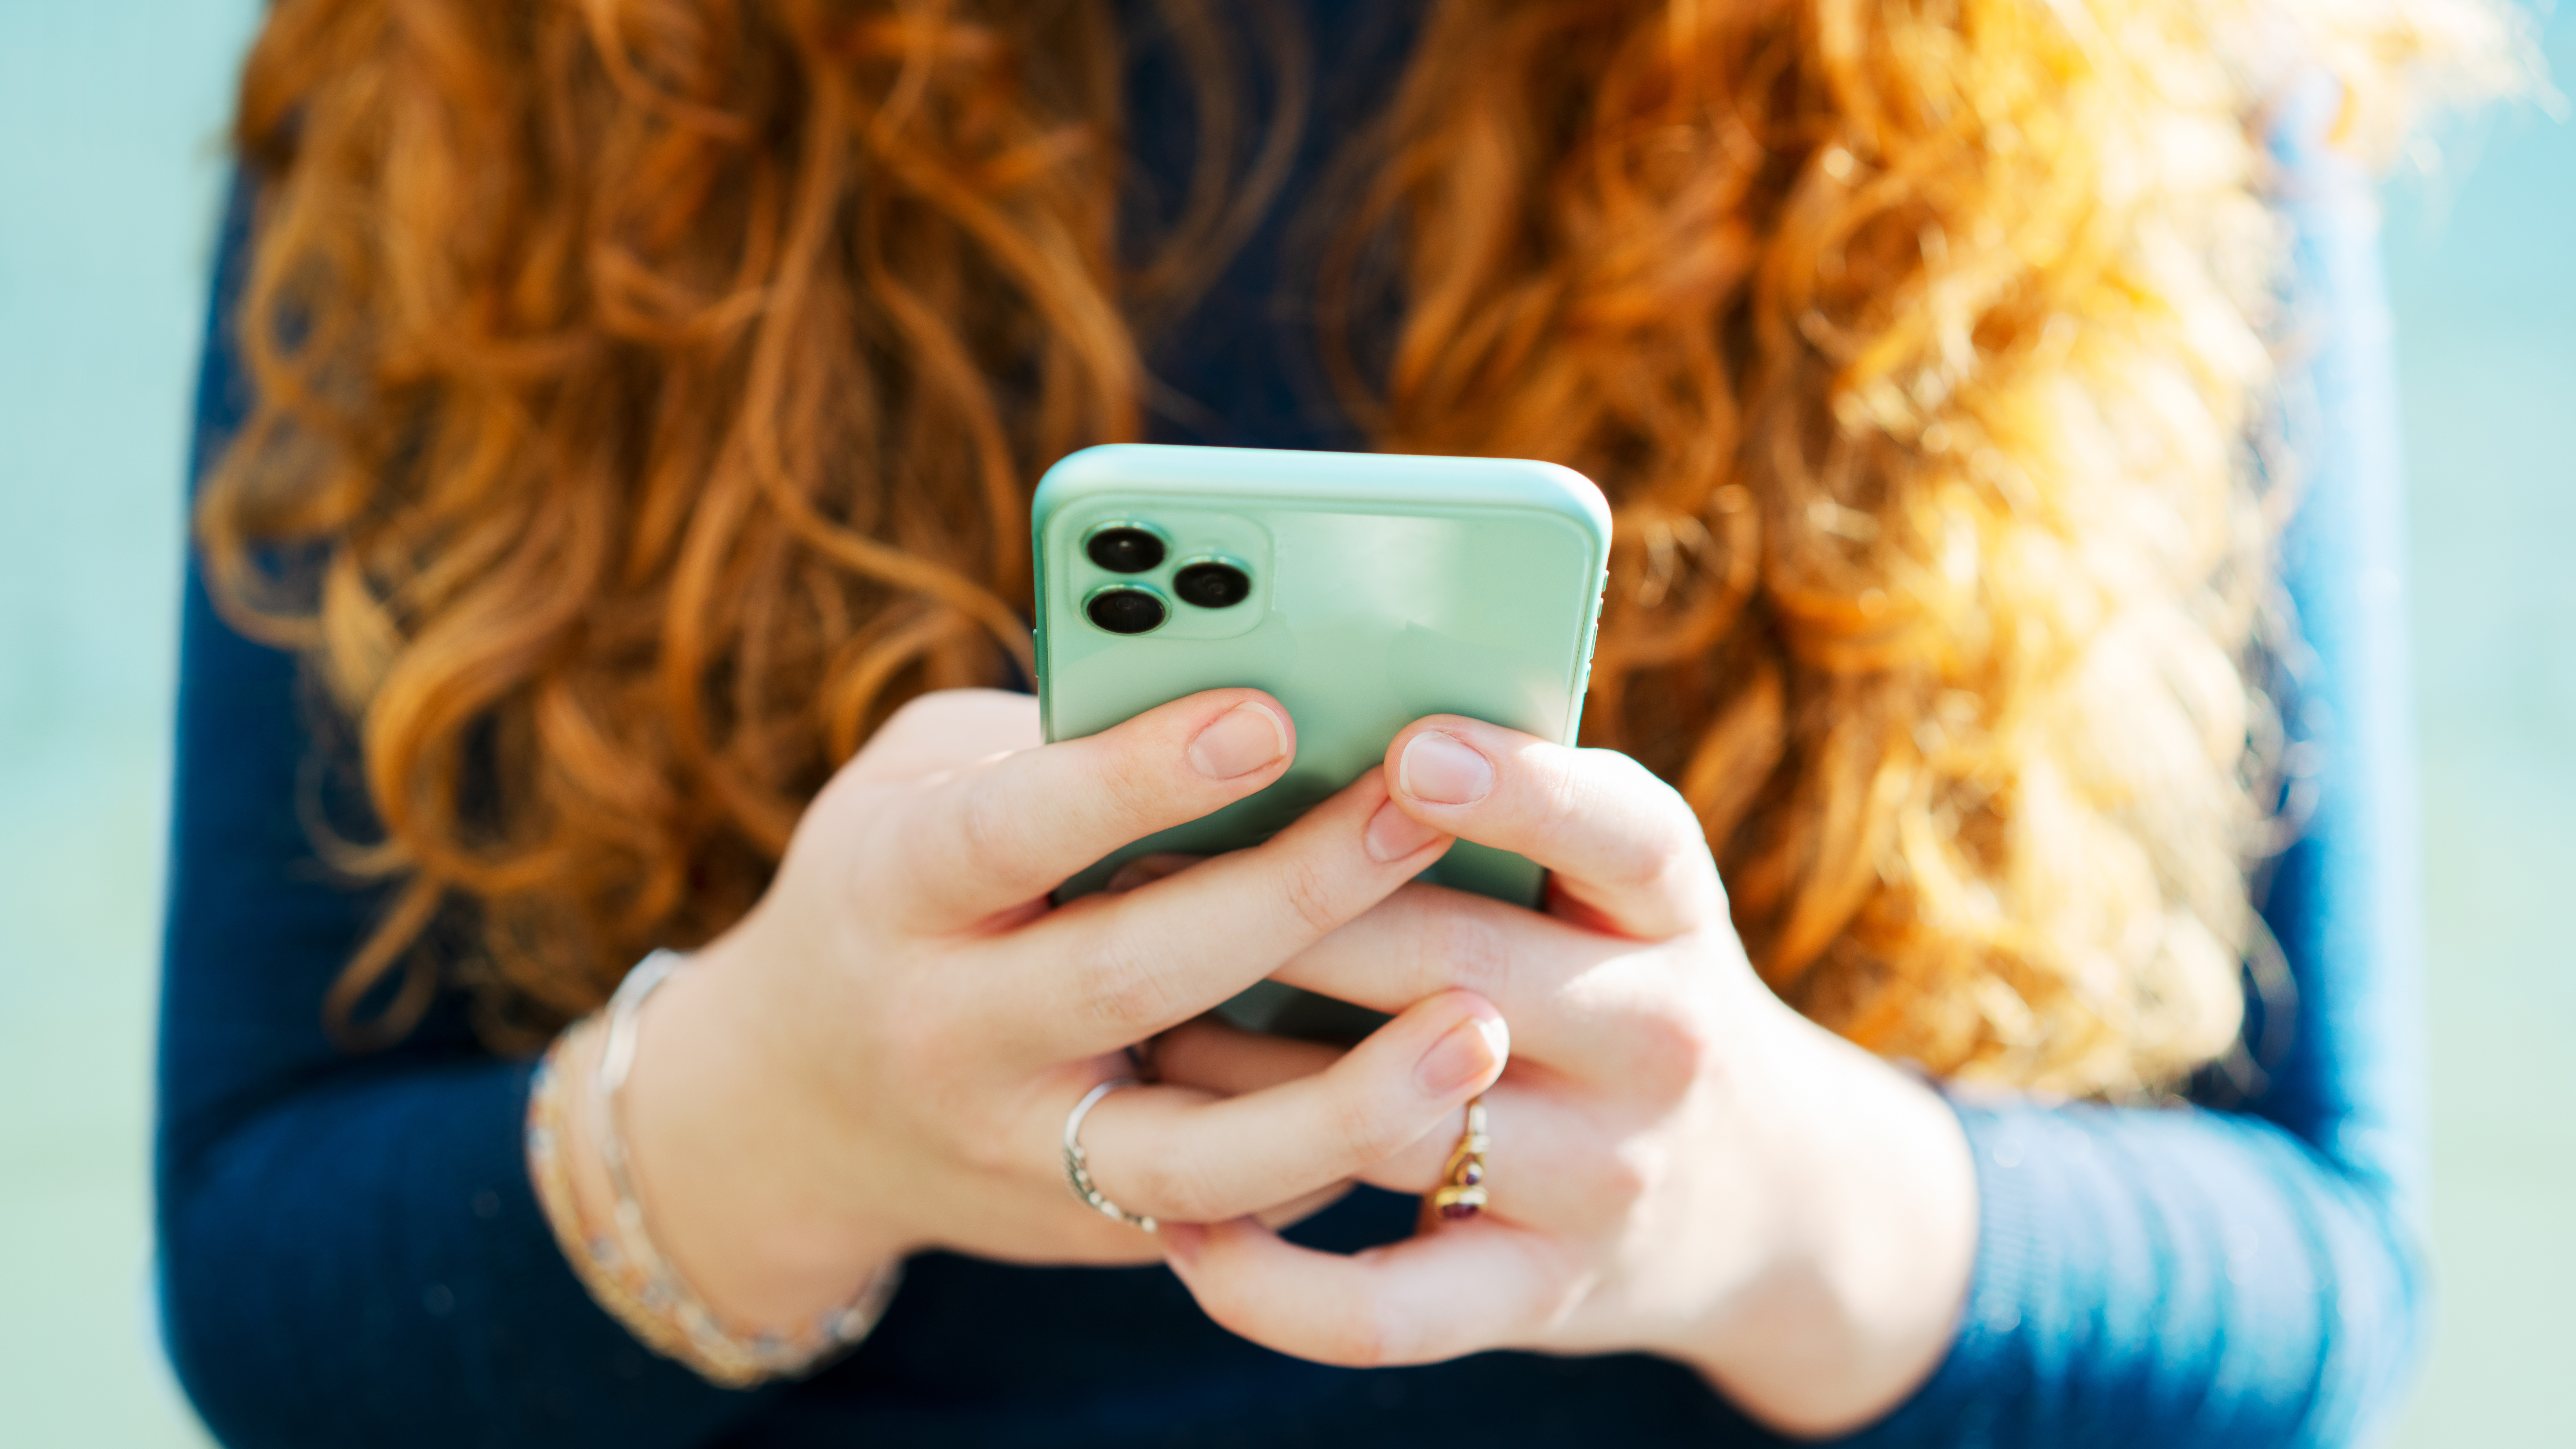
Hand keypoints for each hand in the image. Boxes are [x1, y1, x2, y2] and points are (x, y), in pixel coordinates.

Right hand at [549, 688, 1511, 1337]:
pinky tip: (1444, 1095)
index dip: (1138, 776)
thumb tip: (1250, 691)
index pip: (1016, 828)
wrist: (794, 1112)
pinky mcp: (1094, 1229)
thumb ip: (1052, 743)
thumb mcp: (922, 784)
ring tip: (1479, 1028)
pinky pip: (1237, 1209)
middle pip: (1128, 977)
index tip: (1269, 713)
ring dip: (1347, 1101)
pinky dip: (1343, 1154)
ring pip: (1195, 1158)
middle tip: (1421, 813)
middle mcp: (949, 1033)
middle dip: (1288, 898)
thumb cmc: (893, 890)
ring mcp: (1023, 1153)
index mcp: (895, 890)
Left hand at [1147, 715, 1979, 1436]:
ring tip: (1133, 1040)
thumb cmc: (1615, 983)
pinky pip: (1388, 1310)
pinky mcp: (1542, 1295)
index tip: (1409, 748)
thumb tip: (1307, 729)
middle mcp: (1656, 1038)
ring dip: (1243, 1082)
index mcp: (1670, 910)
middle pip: (1458, 967)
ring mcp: (1602, 1176)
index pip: (1621, 836)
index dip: (1520, 791)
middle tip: (1143, 867)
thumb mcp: (1611, 889)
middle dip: (1294, 918)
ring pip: (1395, 1121)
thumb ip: (1506, 816)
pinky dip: (1272, 1286)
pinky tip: (1185, 1233)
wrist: (1754, 1189)